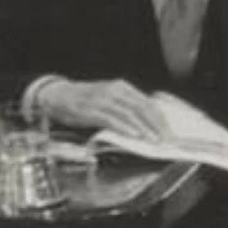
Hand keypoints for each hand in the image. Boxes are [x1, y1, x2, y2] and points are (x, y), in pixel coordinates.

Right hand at [35, 77, 169, 140]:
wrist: (58, 96)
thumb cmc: (85, 100)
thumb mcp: (109, 98)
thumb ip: (126, 107)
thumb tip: (146, 122)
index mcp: (122, 87)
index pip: (147, 103)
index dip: (160, 118)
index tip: (169, 131)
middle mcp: (114, 91)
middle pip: (142, 108)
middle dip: (156, 125)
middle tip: (165, 139)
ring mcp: (103, 99)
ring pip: (129, 114)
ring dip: (143, 128)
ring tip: (153, 140)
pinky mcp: (92, 109)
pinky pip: (112, 119)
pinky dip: (125, 127)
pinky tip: (134, 134)